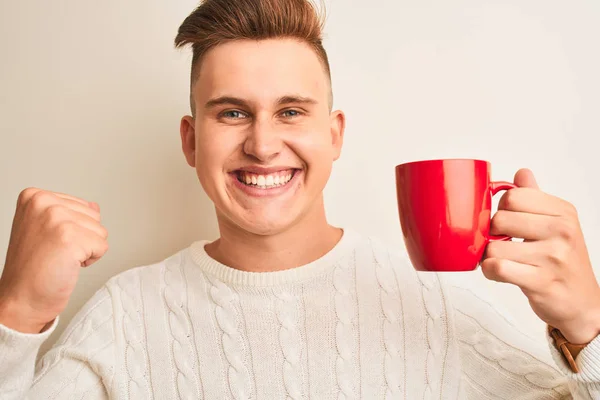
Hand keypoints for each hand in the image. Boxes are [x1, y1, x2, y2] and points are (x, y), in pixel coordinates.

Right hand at [0, 188, 107, 333]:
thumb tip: (94, 205)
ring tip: (59, 258)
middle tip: (55, 252)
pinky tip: (66, 265)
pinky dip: (89, 260)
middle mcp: (43, 202)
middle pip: (94, 216)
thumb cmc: (33, 269)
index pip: (83, 206)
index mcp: (35, 196)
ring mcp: (56, 218)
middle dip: (82, 238)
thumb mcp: (46, 230)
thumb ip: (71, 214)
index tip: (49, 242)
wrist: (21, 299)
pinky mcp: (70, 237)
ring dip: (86, 250)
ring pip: (100, 231)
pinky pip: (102, 247)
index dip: (74, 229)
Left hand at [481, 169, 599, 343]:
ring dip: (488, 257)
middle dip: (492, 234)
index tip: (507, 223)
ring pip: (494, 246)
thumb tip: (522, 173)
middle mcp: (562, 230)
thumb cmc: (563, 263)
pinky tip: (497, 273)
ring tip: (501, 261)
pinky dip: (489, 271)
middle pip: (499, 219)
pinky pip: (497, 268)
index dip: (501, 209)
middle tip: (501, 244)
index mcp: (563, 212)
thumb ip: (536, 198)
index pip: (513, 195)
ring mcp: (553, 256)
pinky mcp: (541, 280)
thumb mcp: (557, 224)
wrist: (583, 304)